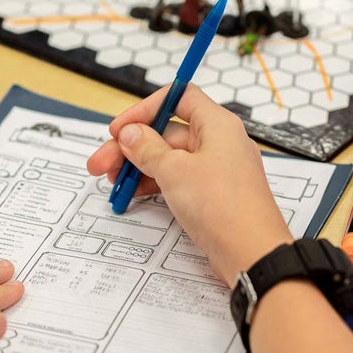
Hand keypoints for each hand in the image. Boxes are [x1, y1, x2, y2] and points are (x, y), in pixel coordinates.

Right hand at [87, 86, 292, 283]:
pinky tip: (134, 194)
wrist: (252, 254)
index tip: (119, 129)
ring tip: (113, 183)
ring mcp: (216, 170)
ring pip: (170, 158)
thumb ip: (147, 149)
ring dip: (139, 167)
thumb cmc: (223, 206)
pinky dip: (156, 184)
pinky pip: (179, 180)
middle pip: (167, 132)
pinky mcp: (213, 195)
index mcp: (216, 124)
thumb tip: (130, 133)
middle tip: (100, 165)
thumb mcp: (174, 171)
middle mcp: (219, 142)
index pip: (178, 98)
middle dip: (131, 146)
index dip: (145, 110)